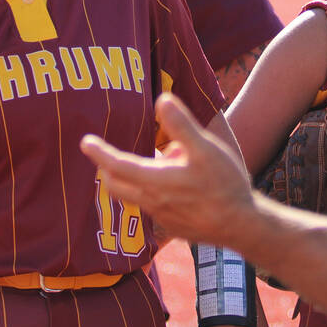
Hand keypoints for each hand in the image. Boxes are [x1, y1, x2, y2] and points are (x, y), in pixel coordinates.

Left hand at [80, 94, 254, 247]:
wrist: (241, 225)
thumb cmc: (224, 184)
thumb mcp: (206, 150)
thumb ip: (182, 126)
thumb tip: (162, 100)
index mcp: (156, 181)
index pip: (117, 165)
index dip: (100, 153)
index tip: (85, 142)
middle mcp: (152, 202)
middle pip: (116, 186)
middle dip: (107, 170)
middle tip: (103, 155)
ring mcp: (162, 217)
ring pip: (133, 197)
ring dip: (127, 181)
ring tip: (137, 165)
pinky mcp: (173, 226)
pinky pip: (151, 207)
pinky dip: (147, 193)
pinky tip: (166, 187)